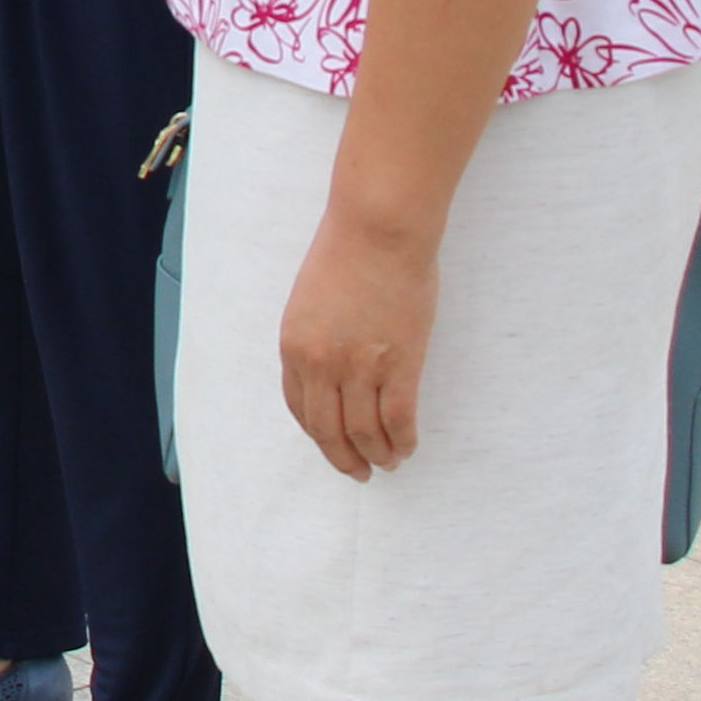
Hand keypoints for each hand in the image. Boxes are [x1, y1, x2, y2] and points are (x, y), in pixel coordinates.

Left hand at [279, 207, 440, 479]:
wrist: (378, 229)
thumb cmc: (347, 253)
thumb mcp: (309, 300)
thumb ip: (314, 339)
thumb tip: (329, 375)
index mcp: (294, 345)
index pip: (300, 408)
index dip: (318, 435)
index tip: (332, 445)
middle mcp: (320, 363)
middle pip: (328, 430)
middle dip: (343, 457)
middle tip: (358, 471)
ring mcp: (359, 367)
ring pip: (365, 432)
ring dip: (377, 455)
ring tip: (388, 463)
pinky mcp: (399, 365)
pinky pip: (398, 419)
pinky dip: (403, 440)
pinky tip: (407, 446)